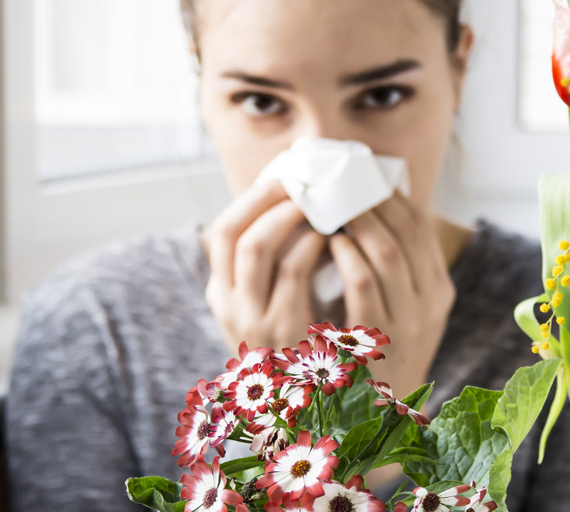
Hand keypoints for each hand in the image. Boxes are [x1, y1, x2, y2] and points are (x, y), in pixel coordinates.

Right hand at [201, 179, 327, 354]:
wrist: (311, 409)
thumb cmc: (301, 343)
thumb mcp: (271, 306)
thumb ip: (274, 266)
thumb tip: (297, 206)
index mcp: (223, 296)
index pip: (220, 233)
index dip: (251, 199)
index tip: (282, 177)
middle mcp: (229, 307)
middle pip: (236, 233)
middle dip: (271, 199)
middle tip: (304, 182)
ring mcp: (253, 321)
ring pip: (258, 247)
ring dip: (291, 216)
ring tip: (319, 203)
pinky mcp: (285, 332)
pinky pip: (293, 273)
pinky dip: (311, 246)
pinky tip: (332, 237)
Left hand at [329, 190, 455, 400]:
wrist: (372, 418)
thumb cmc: (375, 350)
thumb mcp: (398, 307)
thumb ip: (389, 265)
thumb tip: (363, 206)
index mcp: (438, 289)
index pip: (421, 227)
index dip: (391, 196)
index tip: (362, 176)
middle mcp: (431, 305)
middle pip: (406, 234)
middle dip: (370, 203)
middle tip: (338, 183)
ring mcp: (408, 324)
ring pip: (388, 253)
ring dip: (356, 223)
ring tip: (330, 207)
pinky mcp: (378, 342)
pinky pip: (364, 285)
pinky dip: (347, 256)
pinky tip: (329, 243)